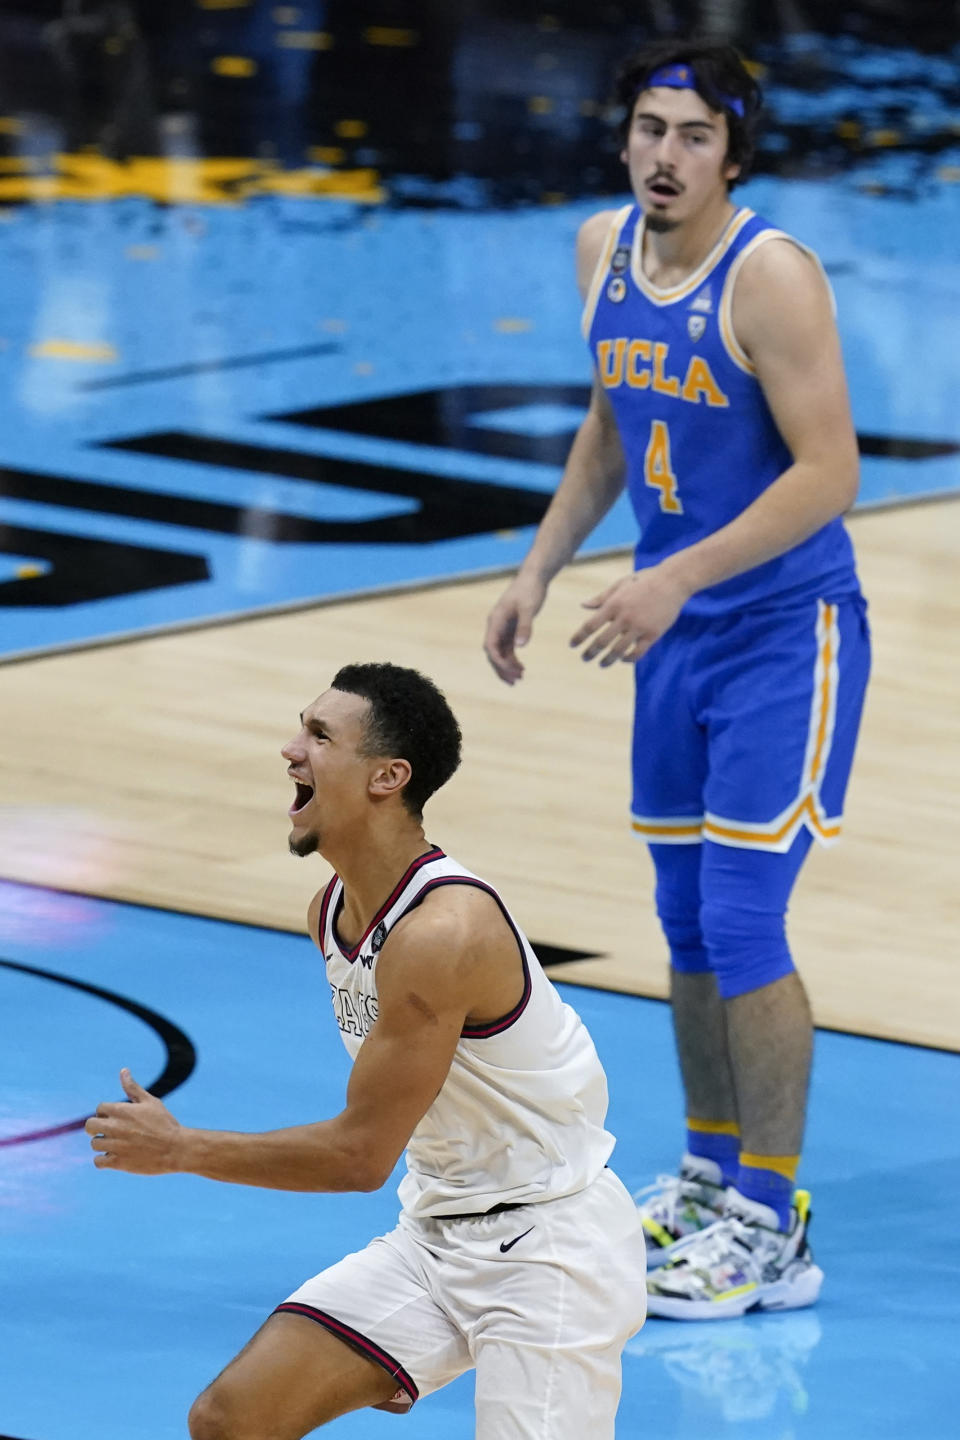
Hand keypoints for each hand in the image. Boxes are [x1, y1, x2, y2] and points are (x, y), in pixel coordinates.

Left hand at [86, 1069, 182, 1174]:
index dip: (107, 1113)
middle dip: (96, 1127)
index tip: (118, 1118)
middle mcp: (115, 1127)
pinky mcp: (118, 1163)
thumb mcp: (150, 1102)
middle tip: (109, 1131)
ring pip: (94, 1144)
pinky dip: (103, 1160)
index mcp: (121, 1110)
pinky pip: (98, 1162)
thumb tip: (123, 1070)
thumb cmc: (165, 1123)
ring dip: (103, 1144)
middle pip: (89, 1125)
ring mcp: (115, 1145)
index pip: (100, 1108)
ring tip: (117, 1145)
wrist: (176, 1149)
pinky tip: (116, 1157)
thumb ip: (133, 1088)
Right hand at [483, 573, 546, 684]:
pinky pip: (508, 648)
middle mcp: (496, 625)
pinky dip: (513, 659)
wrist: (534, 577)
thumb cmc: (530, 589)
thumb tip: (520, 647)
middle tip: (516, 681)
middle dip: (502, 668)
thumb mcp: (529, 608)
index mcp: (496, 620)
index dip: (499, 661)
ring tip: (520, 678)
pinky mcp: (511, 628)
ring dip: (508, 666)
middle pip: (493, 652)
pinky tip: (522, 668)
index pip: (491, 646)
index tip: (512, 671)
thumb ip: (525, 627)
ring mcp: (502, 627)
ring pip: (500, 652)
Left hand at [570, 566, 689, 666]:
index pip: (590, 626)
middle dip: (590, 652)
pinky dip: (628, 659)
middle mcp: (624, 617)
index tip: (572, 645)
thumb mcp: (621, 584)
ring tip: (602, 664)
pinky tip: (623, 660)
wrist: (673, 581)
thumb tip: (583, 605)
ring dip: (607, 660)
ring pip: (618, 650)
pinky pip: (637, 652)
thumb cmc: (645, 580)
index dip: (579, 637)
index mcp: (614, 604)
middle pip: (601, 641)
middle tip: (585, 658)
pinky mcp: (653, 634)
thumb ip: (602, 598)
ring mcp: (639, 627)